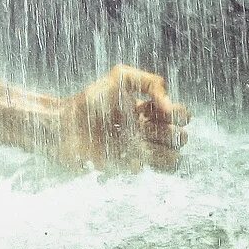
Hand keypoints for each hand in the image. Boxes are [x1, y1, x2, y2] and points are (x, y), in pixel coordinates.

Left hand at [54, 65, 190, 172]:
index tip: (156, 108)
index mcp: (148, 111)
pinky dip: (150, 162)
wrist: (66, 126)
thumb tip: (169, 107)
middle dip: (166, 131)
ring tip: (136, 141)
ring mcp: (140, 151)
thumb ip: (150, 82)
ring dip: (160, 149)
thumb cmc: (90, 101)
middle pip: (181, 138)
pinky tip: (130, 153)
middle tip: (141, 125)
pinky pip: (155, 171)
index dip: (177, 113)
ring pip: (174, 158)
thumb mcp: (121, 77)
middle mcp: (148, 132)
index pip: (182, 115)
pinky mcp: (131, 167)